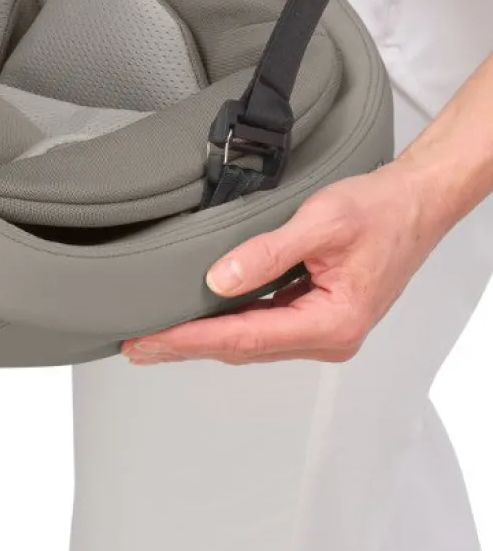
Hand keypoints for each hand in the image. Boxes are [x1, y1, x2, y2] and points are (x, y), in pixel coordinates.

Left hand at [123, 155, 452, 366]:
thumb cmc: (380, 210)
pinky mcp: (318, 315)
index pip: (244, 338)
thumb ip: (268, 253)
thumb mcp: (321, 222)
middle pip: (243, 348)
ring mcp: (324, 330)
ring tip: (156, 335)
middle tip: (134, 345)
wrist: (416, 202)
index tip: (148, 341)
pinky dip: (229, 324)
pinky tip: (200, 319)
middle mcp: (328, 337)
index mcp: (331, 324)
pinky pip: (265, 326)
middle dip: (186, 347)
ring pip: (251, 341)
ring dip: (204, 339)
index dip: (189, 340)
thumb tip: (218, 280)